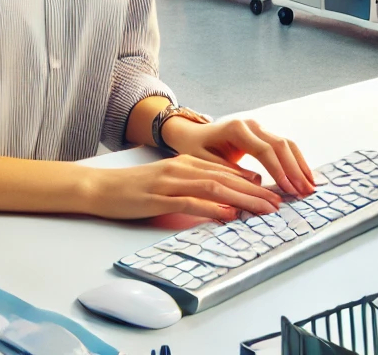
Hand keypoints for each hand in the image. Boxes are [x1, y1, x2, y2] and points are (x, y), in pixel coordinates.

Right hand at [81, 154, 283, 220]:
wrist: (100, 187)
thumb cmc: (134, 189)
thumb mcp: (167, 182)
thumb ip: (193, 187)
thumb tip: (224, 202)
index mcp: (185, 164)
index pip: (226, 172)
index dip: (252, 184)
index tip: (273, 194)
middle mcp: (181, 169)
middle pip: (226, 179)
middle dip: (255, 192)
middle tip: (277, 204)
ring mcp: (169, 182)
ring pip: (214, 188)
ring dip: (242, 199)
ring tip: (262, 209)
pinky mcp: (157, 198)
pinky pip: (190, 202)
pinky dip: (213, 208)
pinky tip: (229, 214)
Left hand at [160, 116, 315, 196]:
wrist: (191, 134)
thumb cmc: (195, 149)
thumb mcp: (205, 162)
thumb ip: (229, 172)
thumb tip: (256, 185)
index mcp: (237, 129)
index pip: (265, 150)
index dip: (279, 170)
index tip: (289, 189)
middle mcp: (251, 125)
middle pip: (281, 145)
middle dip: (295, 170)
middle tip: (306, 191)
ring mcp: (258, 128)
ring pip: (286, 144)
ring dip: (300, 165)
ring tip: (310, 186)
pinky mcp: (262, 134)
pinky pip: (283, 146)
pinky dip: (295, 161)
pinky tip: (303, 176)